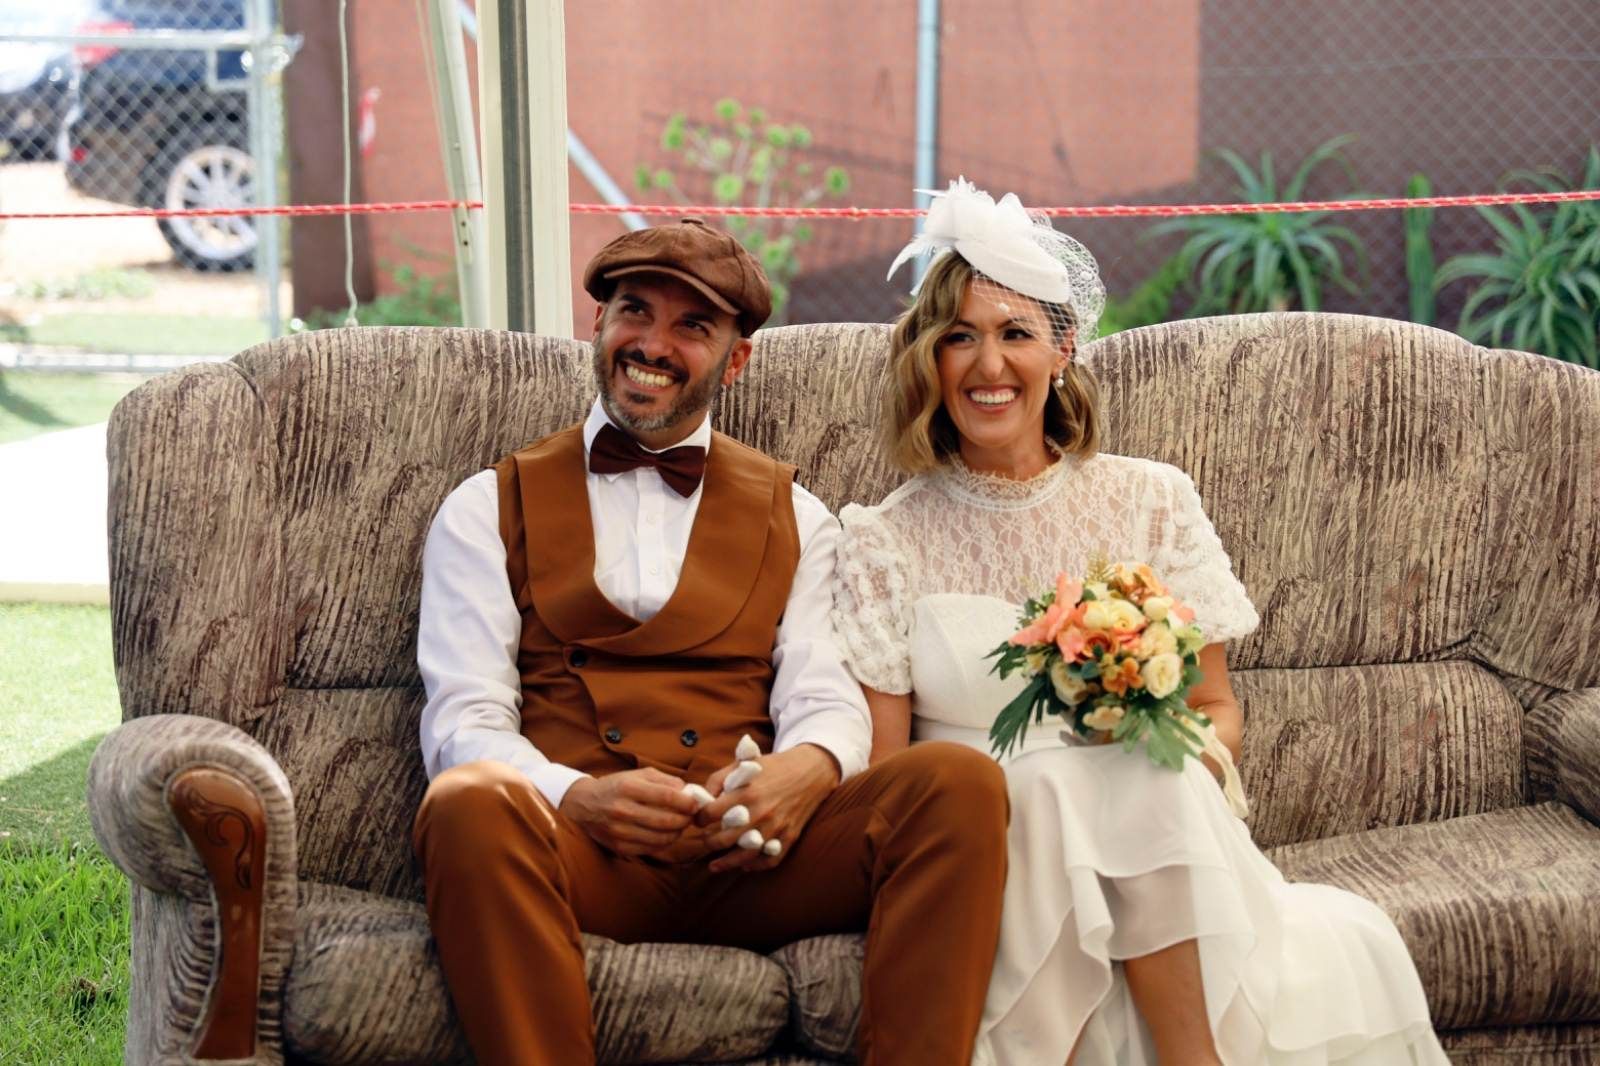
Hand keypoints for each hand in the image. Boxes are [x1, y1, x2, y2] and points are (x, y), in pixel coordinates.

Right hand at [558, 768, 699, 856]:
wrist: (584, 805)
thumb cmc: (616, 787)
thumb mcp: (637, 774)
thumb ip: (664, 780)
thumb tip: (687, 791)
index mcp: (628, 788)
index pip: (666, 797)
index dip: (686, 802)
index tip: (695, 803)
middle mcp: (623, 810)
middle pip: (665, 820)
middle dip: (685, 820)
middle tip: (691, 816)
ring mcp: (620, 831)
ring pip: (660, 838)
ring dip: (677, 833)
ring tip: (680, 825)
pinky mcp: (619, 847)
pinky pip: (650, 848)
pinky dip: (663, 843)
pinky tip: (666, 834)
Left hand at [696, 744, 840, 873]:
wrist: (811, 771)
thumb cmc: (774, 767)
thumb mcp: (744, 764)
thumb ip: (719, 779)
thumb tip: (701, 797)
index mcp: (746, 793)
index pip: (711, 813)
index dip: (699, 818)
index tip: (698, 820)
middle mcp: (760, 813)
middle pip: (724, 839)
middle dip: (708, 842)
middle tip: (705, 840)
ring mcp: (776, 827)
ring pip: (745, 855)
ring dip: (726, 863)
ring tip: (714, 866)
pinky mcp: (789, 836)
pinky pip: (770, 860)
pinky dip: (755, 866)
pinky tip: (744, 865)